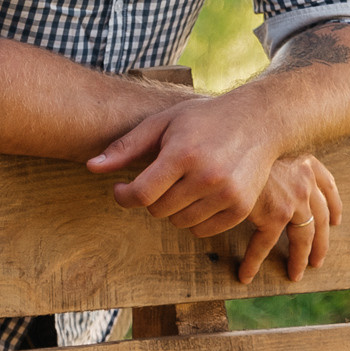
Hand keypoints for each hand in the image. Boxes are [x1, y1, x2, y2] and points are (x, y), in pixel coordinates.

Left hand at [88, 93, 280, 238]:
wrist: (258, 121)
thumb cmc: (203, 119)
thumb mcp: (161, 122)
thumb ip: (126, 147)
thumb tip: (91, 167)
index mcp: (182, 154)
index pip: (141, 194)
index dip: (123, 196)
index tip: (120, 190)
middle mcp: (206, 177)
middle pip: (158, 210)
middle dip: (151, 198)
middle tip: (158, 180)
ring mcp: (227, 195)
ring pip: (179, 223)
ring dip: (172, 209)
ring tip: (180, 184)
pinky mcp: (242, 208)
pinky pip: (203, 231)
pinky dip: (194, 219)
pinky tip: (197, 196)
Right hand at [232, 153, 341, 283]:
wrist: (227, 141)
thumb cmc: (238, 142)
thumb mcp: (263, 149)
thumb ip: (273, 163)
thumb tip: (267, 175)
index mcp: (304, 162)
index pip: (327, 185)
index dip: (334, 205)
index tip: (336, 220)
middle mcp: (304, 180)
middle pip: (321, 217)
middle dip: (321, 241)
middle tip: (318, 259)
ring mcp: (293, 199)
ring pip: (303, 236)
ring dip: (300, 257)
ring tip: (296, 272)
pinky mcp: (275, 214)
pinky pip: (264, 244)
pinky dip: (254, 261)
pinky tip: (246, 273)